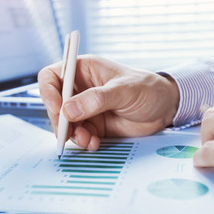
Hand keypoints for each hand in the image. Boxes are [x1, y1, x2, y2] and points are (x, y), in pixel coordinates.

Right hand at [38, 55, 178, 150]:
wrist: (165, 110)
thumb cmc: (147, 89)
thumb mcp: (123, 90)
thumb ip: (96, 99)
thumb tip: (69, 110)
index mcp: (82, 70)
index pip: (51, 76)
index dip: (48, 92)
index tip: (58, 109)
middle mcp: (79, 89)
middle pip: (54, 103)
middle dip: (59, 120)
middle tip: (68, 132)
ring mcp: (84, 108)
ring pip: (64, 123)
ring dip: (71, 134)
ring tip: (87, 139)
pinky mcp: (92, 125)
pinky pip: (78, 135)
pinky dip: (83, 141)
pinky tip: (95, 143)